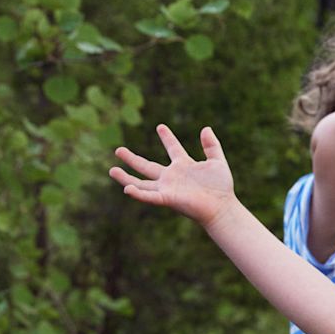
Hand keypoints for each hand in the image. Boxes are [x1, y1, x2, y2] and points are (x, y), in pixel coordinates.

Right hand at [109, 124, 237, 227]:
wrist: (222, 206)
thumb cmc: (222, 187)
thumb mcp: (218, 162)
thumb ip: (212, 146)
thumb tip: (205, 128)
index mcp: (184, 165)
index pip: (173, 148)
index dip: (167, 137)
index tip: (160, 126)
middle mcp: (172, 177)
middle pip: (147, 166)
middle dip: (132, 159)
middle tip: (118, 149)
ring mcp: (168, 188)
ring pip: (141, 183)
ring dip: (126, 177)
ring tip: (112, 170)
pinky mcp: (168, 198)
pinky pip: (149, 196)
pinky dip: (138, 193)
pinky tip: (127, 188)